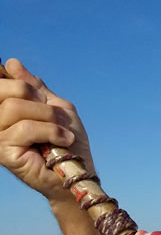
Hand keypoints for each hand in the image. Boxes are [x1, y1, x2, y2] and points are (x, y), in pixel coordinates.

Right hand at [0, 58, 93, 199]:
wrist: (79, 171)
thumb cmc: (68, 141)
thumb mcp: (55, 106)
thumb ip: (35, 87)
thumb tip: (12, 63)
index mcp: (5, 107)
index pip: (1, 82)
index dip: (24, 85)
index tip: (42, 99)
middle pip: (7, 90)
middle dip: (39, 100)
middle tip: (56, 116)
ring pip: (15, 108)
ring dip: (48, 118)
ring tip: (63, 132)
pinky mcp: (3, 152)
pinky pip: (24, 129)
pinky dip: (51, 131)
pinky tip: (64, 140)